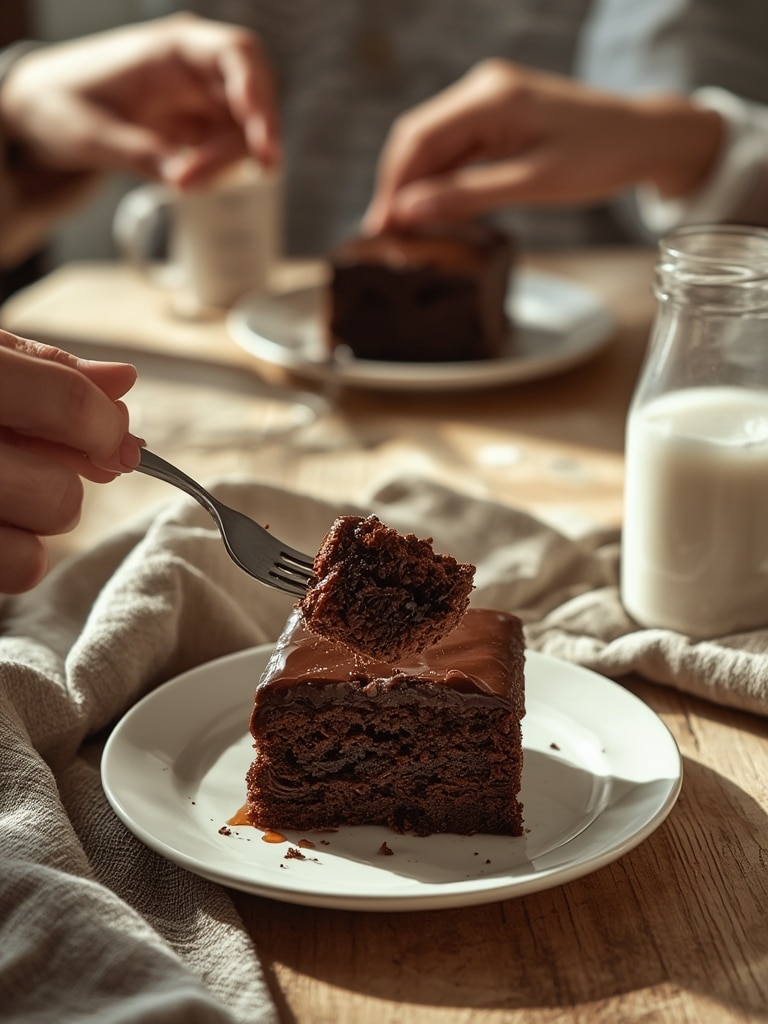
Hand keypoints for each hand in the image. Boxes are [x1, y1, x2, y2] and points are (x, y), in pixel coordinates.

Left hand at [0, 12, 278, 187]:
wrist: (44, 115)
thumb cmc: (60, 104)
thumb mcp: (90, 131)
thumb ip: (138, 151)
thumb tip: (182, 179)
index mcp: (171, 47)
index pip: (235, 55)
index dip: (257, 94)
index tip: (263, 140)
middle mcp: (196, 71)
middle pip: (253, 97)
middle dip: (252, 137)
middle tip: (243, 173)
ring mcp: (202, 103)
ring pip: (244, 131)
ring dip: (225, 162)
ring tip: (182, 183)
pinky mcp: (200, 133)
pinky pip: (227, 153)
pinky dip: (216, 172)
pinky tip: (186, 181)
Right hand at [0, 332, 142, 593]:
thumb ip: (47, 371)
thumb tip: (123, 382)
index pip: (68, 404)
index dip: (105, 427)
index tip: (114, 440)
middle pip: (60, 492)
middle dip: (66, 481)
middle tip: (34, 461)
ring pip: (43, 540)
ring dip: (41, 519)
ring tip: (5, 490)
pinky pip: (20, 571)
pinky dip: (19, 555)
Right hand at [364, 59, 723, 231]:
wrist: (644, 136)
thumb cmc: (600, 157)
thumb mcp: (534, 184)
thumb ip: (468, 195)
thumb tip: (410, 211)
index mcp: (491, 96)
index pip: (419, 138)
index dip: (392, 185)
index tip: (379, 228)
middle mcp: (482, 90)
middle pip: (418, 140)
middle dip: (397, 188)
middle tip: (384, 239)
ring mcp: (489, 102)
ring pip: (434, 148)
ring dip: (416, 189)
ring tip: (404, 235)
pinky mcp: (497, 119)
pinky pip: (456, 152)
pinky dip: (441, 183)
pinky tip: (433, 214)